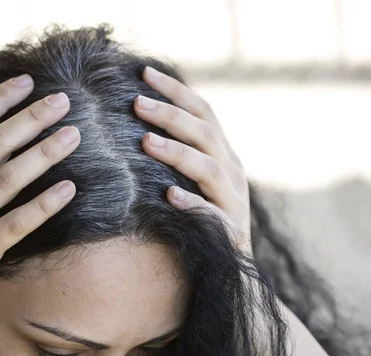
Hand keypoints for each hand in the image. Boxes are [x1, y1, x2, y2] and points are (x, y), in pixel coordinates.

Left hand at [134, 66, 251, 254]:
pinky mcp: (228, 230)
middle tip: (137, 102)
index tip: (144, 74)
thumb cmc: (203, 217)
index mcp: (224, 155)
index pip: (203, 112)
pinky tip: (169, 196)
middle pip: (205, 133)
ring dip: (177, 153)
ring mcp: (233, 201)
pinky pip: (211, 214)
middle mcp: (232, 172)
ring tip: (146, 142)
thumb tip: (138, 125)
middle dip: (171, 115)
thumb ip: (180, 154)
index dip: (176, 91)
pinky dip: (191, 202)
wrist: (232, 266)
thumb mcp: (197, 180)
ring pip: (208, 168)